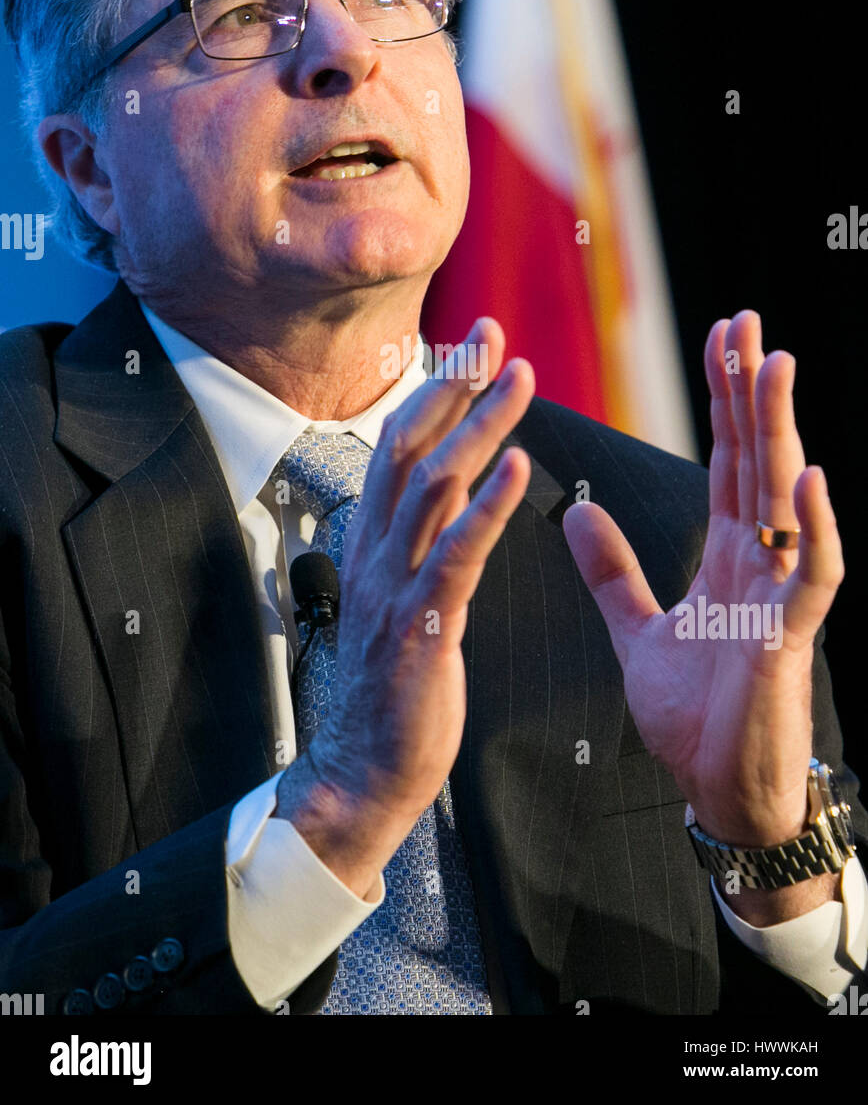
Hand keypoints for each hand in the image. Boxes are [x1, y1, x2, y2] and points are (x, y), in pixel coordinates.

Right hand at [277, 317, 533, 891]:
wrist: (364, 770)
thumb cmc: (395, 689)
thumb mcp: (405, 602)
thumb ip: (423, 547)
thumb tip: (454, 500)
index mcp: (375, 544)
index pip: (400, 447)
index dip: (435, 392)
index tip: (472, 346)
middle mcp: (377, 552)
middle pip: (411, 448)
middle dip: (453, 386)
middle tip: (493, 335)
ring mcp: (394, 586)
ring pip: (433, 486)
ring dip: (478, 426)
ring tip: (519, 379)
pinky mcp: (422, 625)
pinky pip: (455, 553)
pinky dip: (486, 505)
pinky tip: (518, 465)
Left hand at [562, 310, 844, 859]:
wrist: (715, 789)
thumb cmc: (692, 714)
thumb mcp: (638, 629)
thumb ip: (612, 570)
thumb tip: (576, 508)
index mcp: (727, 555)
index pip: (725, 460)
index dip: (722, 399)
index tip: (717, 338)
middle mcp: (760, 561)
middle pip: (755, 459)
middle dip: (750, 390)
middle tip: (743, 320)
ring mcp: (780, 594)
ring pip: (785, 496)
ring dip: (781, 431)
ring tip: (775, 364)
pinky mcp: (791, 636)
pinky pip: (813, 573)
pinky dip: (813, 527)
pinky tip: (806, 477)